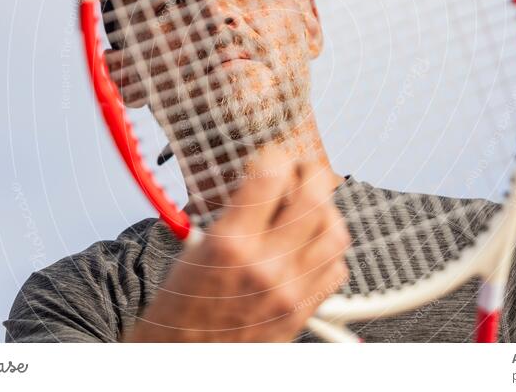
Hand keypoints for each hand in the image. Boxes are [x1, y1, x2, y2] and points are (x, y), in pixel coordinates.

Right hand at [120, 147, 349, 341]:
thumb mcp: (196, 248)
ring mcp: (289, 291)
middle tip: (303, 171)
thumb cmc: (180, 307)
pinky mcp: (301, 313)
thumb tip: (265, 181)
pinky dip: (330, 251)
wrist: (179, 359)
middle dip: (312, 175)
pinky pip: (336, 271)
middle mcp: (266, 266)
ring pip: (335, 234)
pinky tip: (312, 246)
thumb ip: (235, 215)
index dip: (276, 156)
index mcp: (230, 243)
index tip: (274, 155)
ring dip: (326, 213)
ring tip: (311, 208)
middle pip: (316, 200)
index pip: (271, 176)